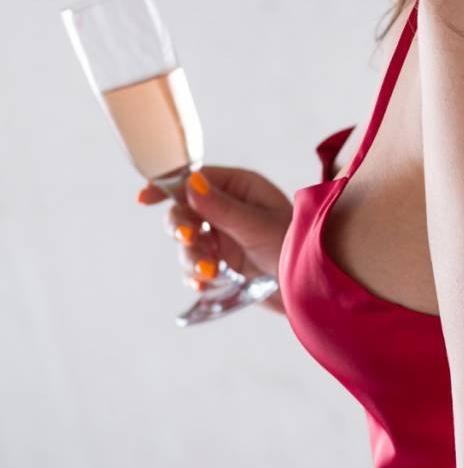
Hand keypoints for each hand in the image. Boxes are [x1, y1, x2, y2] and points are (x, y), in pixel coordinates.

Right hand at [137, 167, 293, 312]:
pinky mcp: (226, 265)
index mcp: (241, 188)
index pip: (196, 180)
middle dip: (183, 229)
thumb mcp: (258, 225)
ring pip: (188, 245)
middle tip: (192, 240)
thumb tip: (190, 184)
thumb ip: (222, 208)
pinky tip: (207, 283)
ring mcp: (226, 238)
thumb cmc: (297, 245)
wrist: (316, 287)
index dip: (168, 186)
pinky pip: (197, 268)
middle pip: (184, 213)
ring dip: (193, 258)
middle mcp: (230, 210)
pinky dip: (198, 276)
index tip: (144, 197)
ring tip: (211, 271)